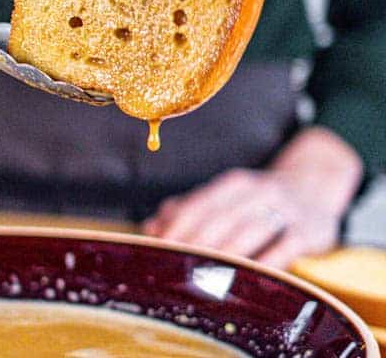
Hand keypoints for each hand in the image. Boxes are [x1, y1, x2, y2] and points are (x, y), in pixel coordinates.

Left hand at [142, 127, 362, 269]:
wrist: (314, 187)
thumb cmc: (258, 200)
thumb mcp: (227, 197)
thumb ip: (189, 210)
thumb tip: (150, 228)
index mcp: (232, 184)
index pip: (199, 205)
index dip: (177, 227)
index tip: (159, 249)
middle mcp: (257, 192)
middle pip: (220, 219)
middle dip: (196, 245)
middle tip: (177, 269)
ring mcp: (284, 210)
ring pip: (249, 232)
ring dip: (225, 254)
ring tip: (204, 277)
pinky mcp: (307, 230)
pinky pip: (285, 247)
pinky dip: (266, 263)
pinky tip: (249, 278)